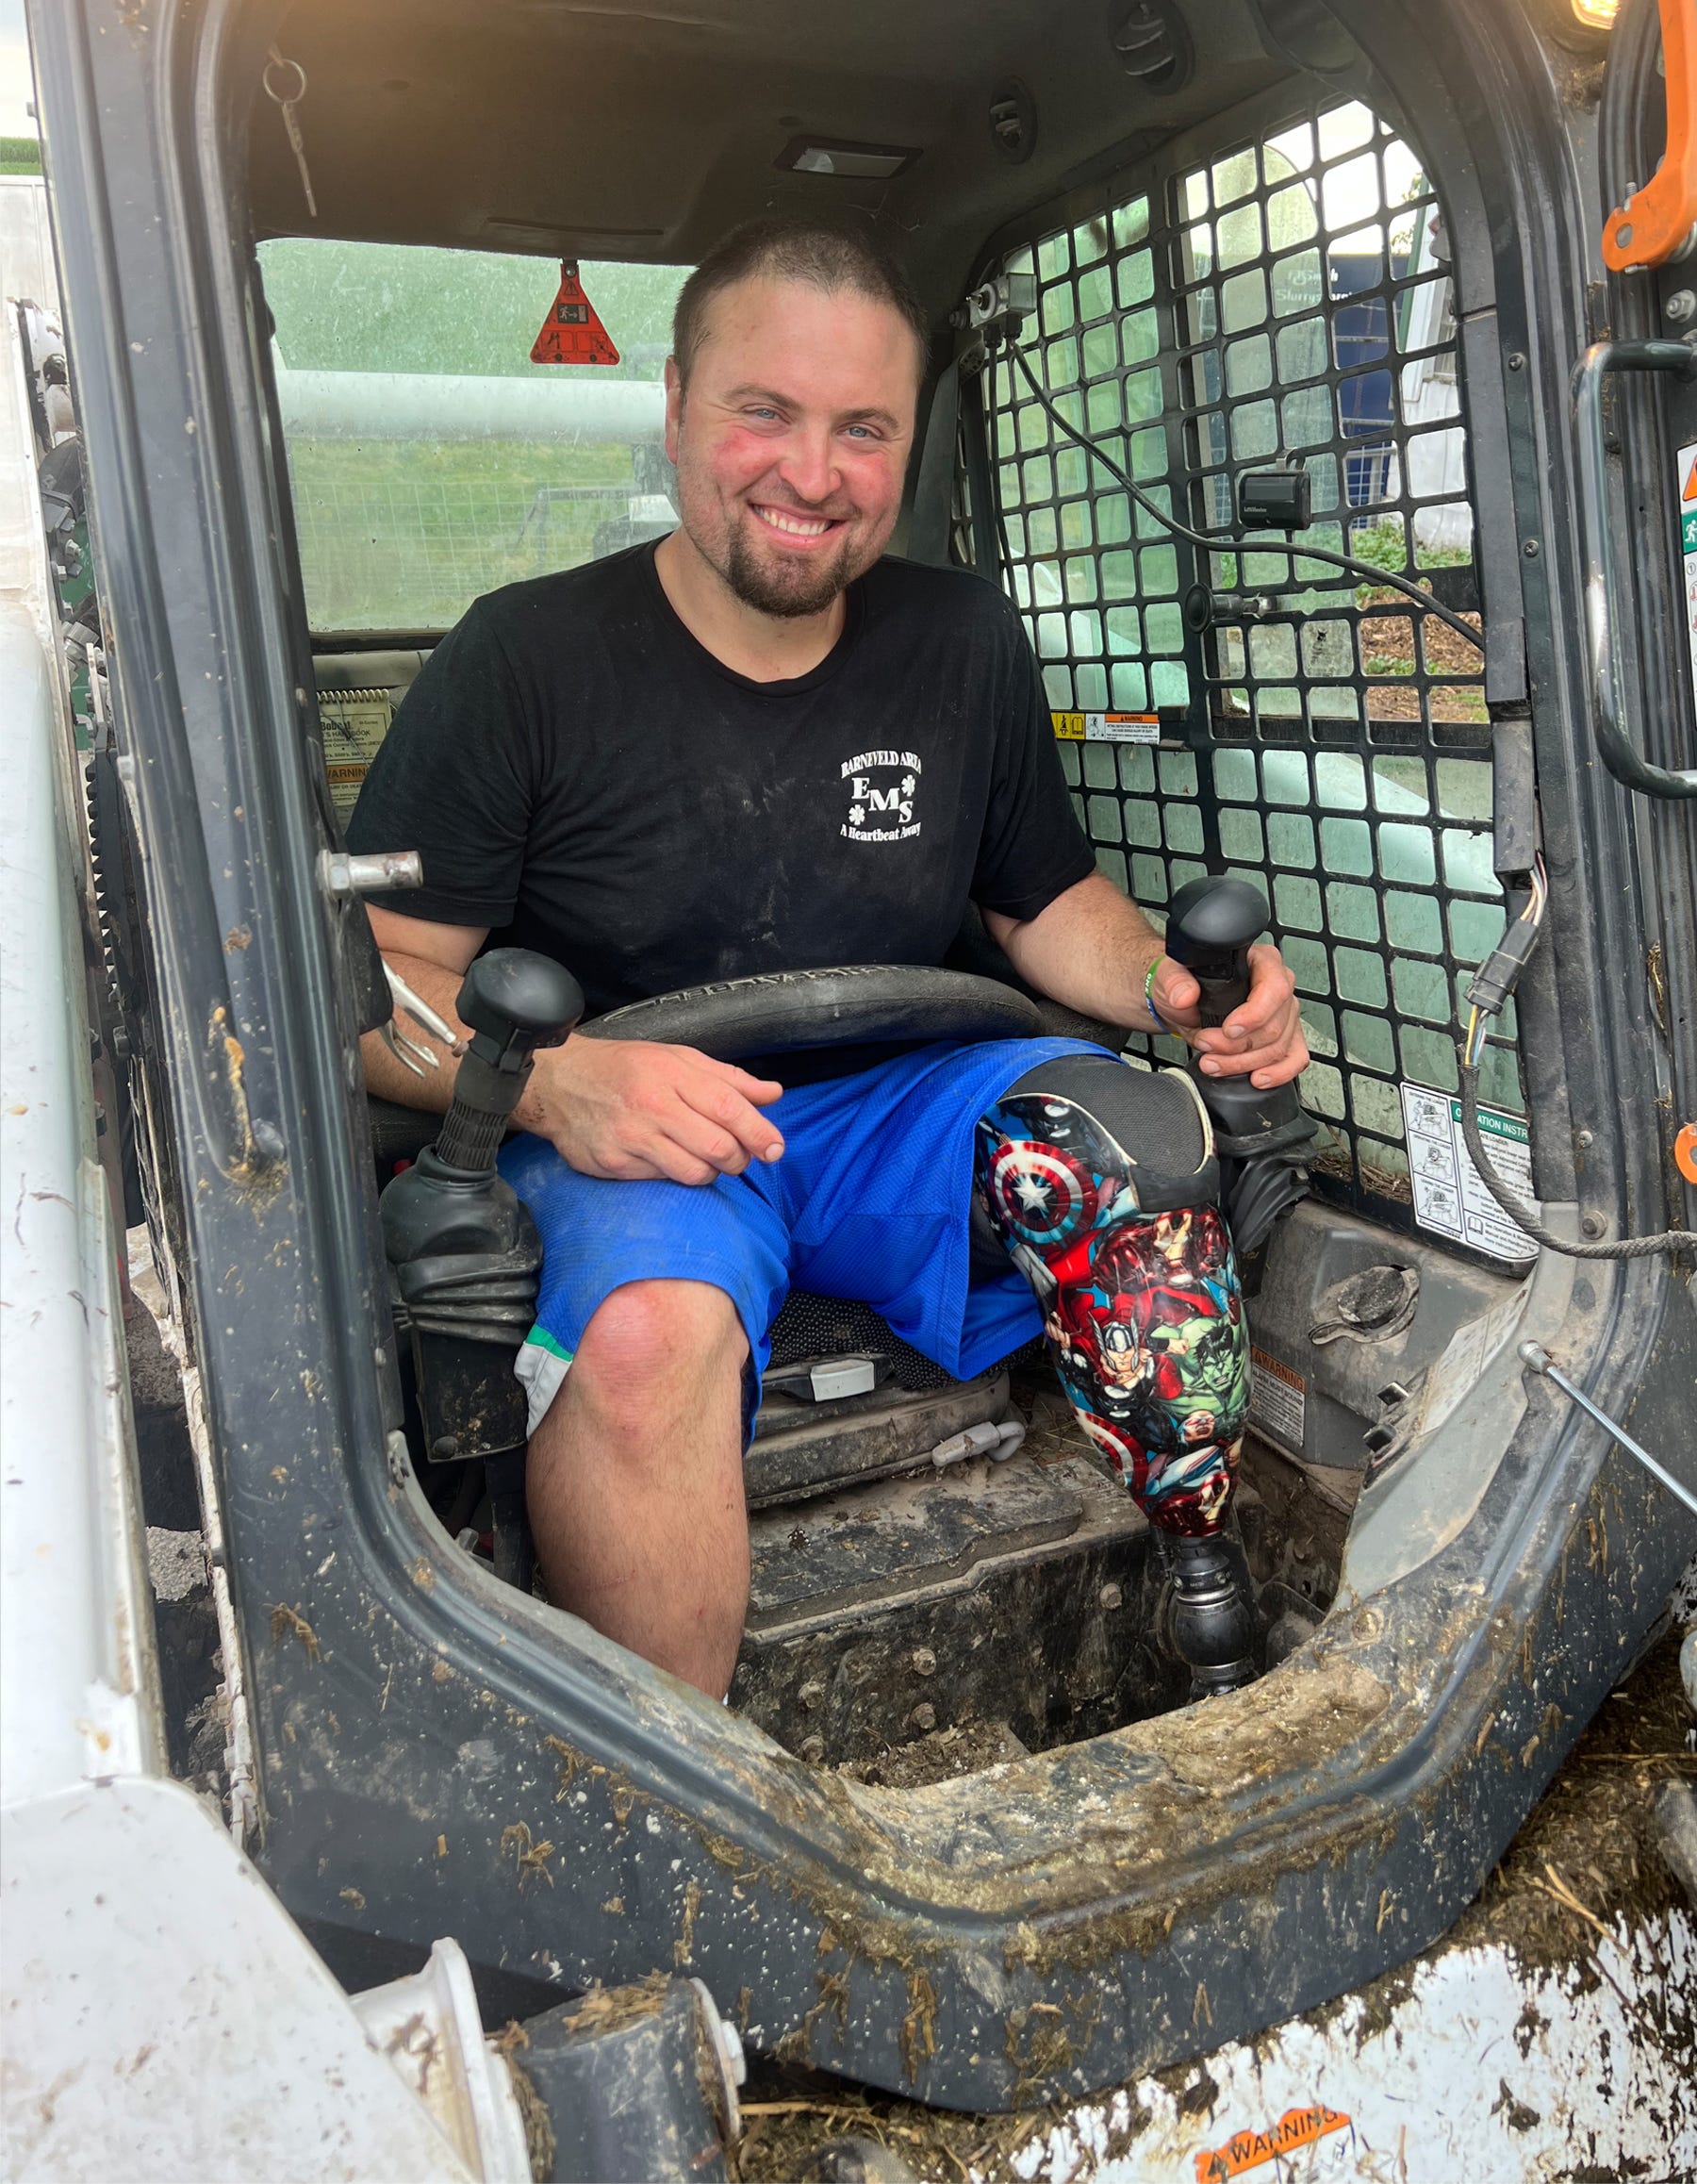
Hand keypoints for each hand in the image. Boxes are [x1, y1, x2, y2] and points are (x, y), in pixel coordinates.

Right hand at [516, 1036, 784, 1184]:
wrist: (558, 1082)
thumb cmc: (624, 1068)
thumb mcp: (678, 1058)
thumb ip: (728, 1079)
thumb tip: (773, 1094)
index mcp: (672, 1074)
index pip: (728, 1108)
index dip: (759, 1132)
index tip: (775, 1148)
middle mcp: (652, 1106)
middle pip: (718, 1147)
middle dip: (740, 1158)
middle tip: (738, 1155)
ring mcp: (631, 1138)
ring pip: (694, 1173)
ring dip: (711, 1171)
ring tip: (703, 1156)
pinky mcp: (614, 1164)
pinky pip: (662, 1181)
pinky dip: (675, 1174)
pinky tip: (668, 1157)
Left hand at [1150, 944, 1307, 1088]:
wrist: (1182, 1004)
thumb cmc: (1185, 983)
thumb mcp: (1171, 975)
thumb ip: (1175, 981)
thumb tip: (1185, 995)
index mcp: (1260, 961)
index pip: (1274, 988)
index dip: (1254, 1015)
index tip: (1229, 1030)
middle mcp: (1278, 986)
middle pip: (1273, 1026)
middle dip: (1237, 1046)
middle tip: (1206, 1044)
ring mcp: (1284, 1013)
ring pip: (1279, 1047)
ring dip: (1243, 1063)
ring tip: (1213, 1063)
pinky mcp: (1284, 1037)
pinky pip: (1294, 1058)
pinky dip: (1277, 1073)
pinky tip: (1257, 1078)